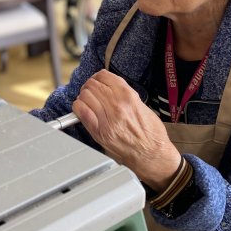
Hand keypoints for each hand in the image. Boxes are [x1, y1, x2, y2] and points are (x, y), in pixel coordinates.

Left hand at [73, 69, 181, 190]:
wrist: (152, 155)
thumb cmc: (150, 134)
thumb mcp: (142, 106)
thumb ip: (125, 94)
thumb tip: (109, 86)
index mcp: (128, 96)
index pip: (103, 76)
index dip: (97, 77)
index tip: (97, 81)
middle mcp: (117, 105)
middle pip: (92, 84)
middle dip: (89, 86)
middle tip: (91, 92)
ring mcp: (107, 119)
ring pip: (85, 95)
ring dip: (84, 97)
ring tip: (88, 102)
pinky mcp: (99, 132)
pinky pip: (81, 111)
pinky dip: (78, 107)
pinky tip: (83, 110)